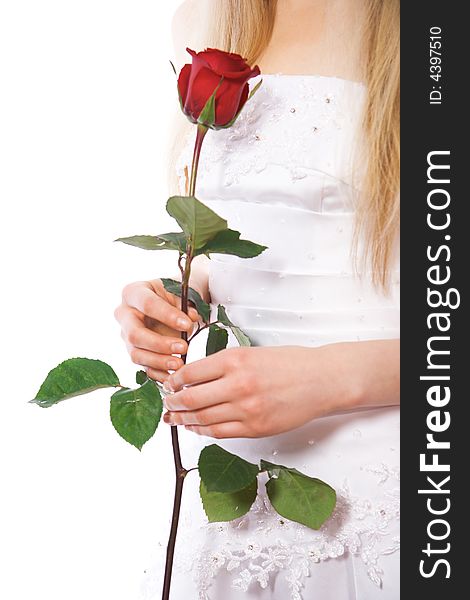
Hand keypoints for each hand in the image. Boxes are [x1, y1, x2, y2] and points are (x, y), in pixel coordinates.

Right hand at [114, 279, 200, 382]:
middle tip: (183, 347)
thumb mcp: (182, 290)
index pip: (147, 304)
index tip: (187, 324)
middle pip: (134, 334)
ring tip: (180, 364)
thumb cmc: (176, 293)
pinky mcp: (136, 352)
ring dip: (159, 361)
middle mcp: (125, 315)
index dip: (167, 315)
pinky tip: (173, 377)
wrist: (175, 302)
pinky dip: (158, 374)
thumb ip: (185, 303)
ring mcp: (127, 336)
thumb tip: (191, 318)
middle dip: (159, 344)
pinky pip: (143, 368)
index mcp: (133, 293)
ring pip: (136, 354)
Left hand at [162, 345, 347, 437]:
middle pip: (191, 399)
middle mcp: (238, 384)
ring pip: (202, 419)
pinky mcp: (256, 428)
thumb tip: (195, 378)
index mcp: (235, 360)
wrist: (322, 379)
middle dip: (173, 403)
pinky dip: (203, 431)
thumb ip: (224, 365)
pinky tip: (196, 428)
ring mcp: (247, 409)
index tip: (169, 383)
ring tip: (175, 418)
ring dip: (184, 419)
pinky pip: (220, 433)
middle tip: (167, 403)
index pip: (191, 373)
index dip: (174, 381)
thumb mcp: (253, 352)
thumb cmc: (290, 363)